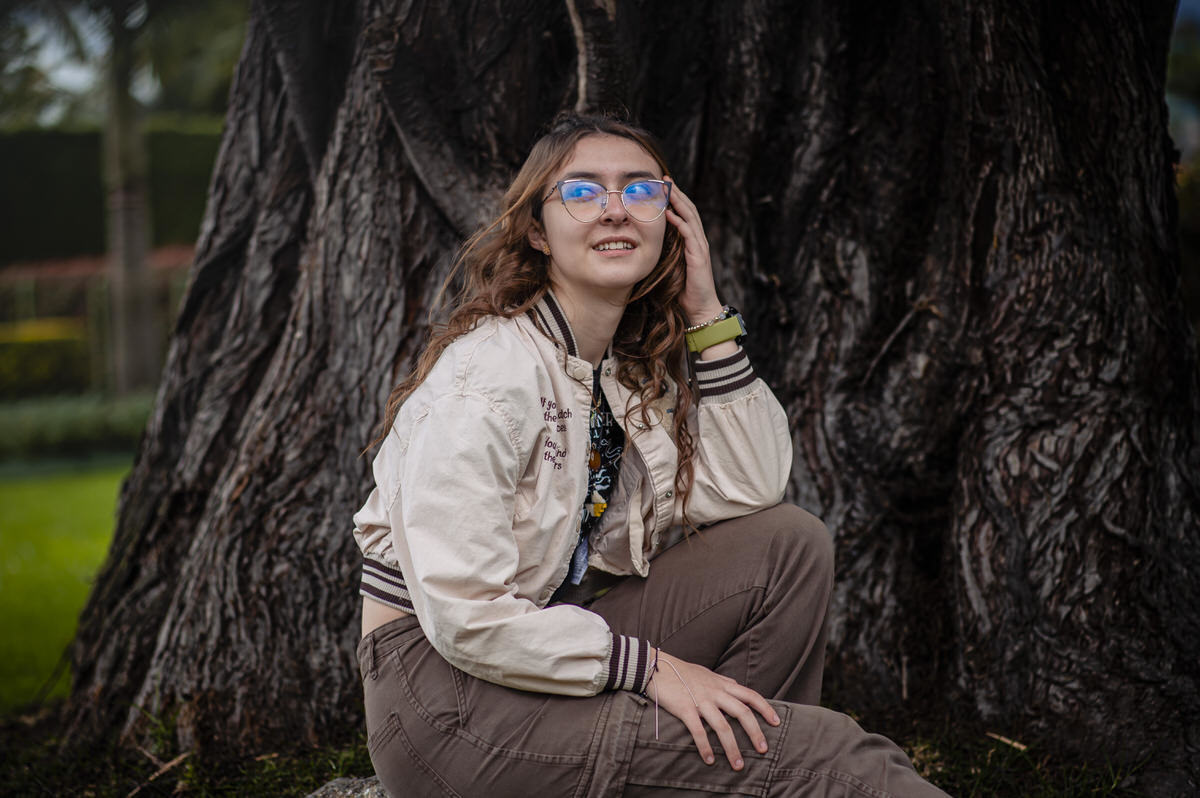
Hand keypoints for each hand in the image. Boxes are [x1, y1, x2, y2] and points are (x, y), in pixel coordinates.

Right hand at [646, 649, 780, 769]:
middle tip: (763, 749)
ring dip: (732, 748)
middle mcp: (715, 692)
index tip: (775, 722)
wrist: (656, 666)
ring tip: (738, 765)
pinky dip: (705, 747)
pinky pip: (698, 731)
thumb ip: (722, 681)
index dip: (765, 708)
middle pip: (742, 713)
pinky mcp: (684, 709)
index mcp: (722, 684)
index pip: (750, 695)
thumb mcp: (706, 673)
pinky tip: (709, 760)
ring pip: (723, 726)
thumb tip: (735, 684)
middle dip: (755, 732)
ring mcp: (700, 700)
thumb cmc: (681, 671)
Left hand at [663, 177, 723, 325]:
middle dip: (677, 193)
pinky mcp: (698, 257)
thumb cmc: (684, 289)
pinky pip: (689, 234)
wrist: (700, 308)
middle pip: (689, 210)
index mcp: (692, 241)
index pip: (684, 213)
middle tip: (665, 178)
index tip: (663, 185)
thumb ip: (664, 251)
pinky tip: (669, 213)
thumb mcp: (671, 265)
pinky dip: (679, 221)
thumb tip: (645, 242)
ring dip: (679, 201)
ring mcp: (700, 247)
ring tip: (668, 188)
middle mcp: (698, 240)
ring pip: (690, 217)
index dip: (675, 198)